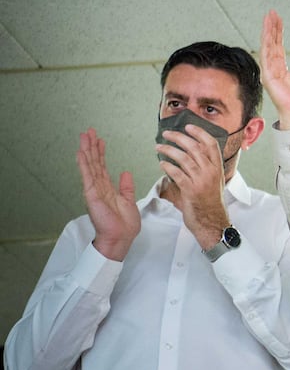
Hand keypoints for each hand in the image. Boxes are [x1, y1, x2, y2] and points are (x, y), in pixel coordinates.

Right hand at [76, 128, 139, 260]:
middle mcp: (99, 187)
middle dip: (92, 146)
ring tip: (84, 135)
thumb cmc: (124, 224)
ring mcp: (94, 190)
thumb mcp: (129, 201)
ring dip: (87, 150)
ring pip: (89, 166)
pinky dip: (84, 164)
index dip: (101, 153)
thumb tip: (125, 173)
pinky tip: (81, 152)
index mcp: (108, 189)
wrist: (121, 237)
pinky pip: (87, 176)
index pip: (102, 167)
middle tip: (89, 131)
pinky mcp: (92, 194)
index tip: (100, 140)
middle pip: (94, 163)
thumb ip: (126, 187)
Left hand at [156, 124, 229, 249]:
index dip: (199, 132)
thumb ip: (205, 167)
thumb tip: (192, 153)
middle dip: (178, 137)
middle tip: (167, 134)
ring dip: (168, 150)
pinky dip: (167, 166)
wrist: (212, 222)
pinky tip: (162, 164)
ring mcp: (201, 181)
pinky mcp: (190, 190)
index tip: (188, 126)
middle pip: (194, 147)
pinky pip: (176, 173)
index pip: (211, 144)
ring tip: (159, 147)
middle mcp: (211, 172)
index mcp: (218, 168)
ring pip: (183, 158)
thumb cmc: (210, 203)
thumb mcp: (214, 182)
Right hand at [260, 9, 289, 129]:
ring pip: (267, 47)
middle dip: (271, 27)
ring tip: (268, 18)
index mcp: (280, 67)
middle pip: (271, 43)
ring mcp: (269, 71)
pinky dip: (267, 44)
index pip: (277, 45)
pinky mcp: (269, 76)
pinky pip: (266, 57)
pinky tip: (267, 33)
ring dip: (267, 32)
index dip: (278, 32)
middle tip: (271, 13)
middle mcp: (273, 67)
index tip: (277, 18)